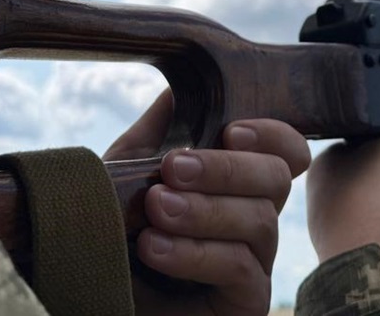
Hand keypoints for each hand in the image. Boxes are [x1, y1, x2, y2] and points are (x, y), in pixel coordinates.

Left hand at [105, 90, 310, 314]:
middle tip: (173, 169)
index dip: (272, 135)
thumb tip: (181, 84)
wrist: (92, 290)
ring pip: (259, 222)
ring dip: (203, 211)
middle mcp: (255, 219)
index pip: (286, 151)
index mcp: (238, 183)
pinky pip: (240, 269)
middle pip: (276, 179)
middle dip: (226, 169)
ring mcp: (255, 262)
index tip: (231, 131)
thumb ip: (158, 130)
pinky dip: (196, 253)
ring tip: (154, 210)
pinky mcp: (246, 302)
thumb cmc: (116, 232)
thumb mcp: (129, 172)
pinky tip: (154, 247)